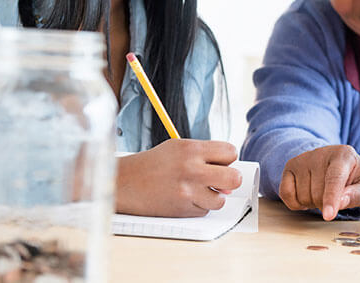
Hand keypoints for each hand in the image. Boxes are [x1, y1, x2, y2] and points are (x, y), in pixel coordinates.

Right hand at [115, 139, 241, 216]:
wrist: (125, 183)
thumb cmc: (153, 164)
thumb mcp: (178, 149)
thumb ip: (206, 158)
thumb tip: (230, 180)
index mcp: (192, 149)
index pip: (231, 152)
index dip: (228, 158)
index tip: (220, 162)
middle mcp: (192, 169)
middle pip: (234, 178)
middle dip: (230, 180)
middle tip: (219, 180)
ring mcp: (188, 191)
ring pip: (221, 199)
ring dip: (212, 196)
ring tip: (196, 190)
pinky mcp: (182, 209)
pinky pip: (205, 210)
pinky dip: (198, 206)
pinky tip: (184, 198)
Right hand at [278, 145, 359, 220]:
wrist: (331, 160)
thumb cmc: (349, 176)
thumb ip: (355, 196)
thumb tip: (340, 203)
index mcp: (343, 155)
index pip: (335, 179)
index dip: (331, 199)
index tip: (328, 215)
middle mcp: (321, 153)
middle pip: (318, 193)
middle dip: (324, 204)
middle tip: (332, 198)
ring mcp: (303, 158)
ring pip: (302, 196)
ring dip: (312, 204)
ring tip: (321, 192)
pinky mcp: (290, 165)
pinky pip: (286, 194)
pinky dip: (296, 204)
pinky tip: (306, 195)